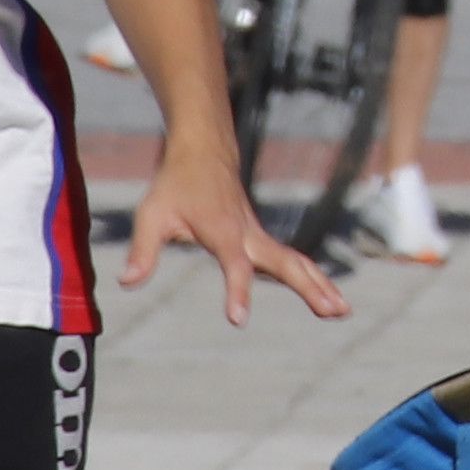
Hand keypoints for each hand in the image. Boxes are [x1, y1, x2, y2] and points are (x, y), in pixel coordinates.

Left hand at [120, 133, 344, 329]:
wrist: (204, 150)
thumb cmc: (176, 184)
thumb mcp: (152, 215)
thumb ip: (143, 250)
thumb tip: (127, 282)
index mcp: (222, 231)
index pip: (234, 265)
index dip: (237, 291)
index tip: (238, 319)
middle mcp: (247, 234)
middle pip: (284, 264)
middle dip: (308, 288)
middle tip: (332, 312)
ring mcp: (258, 236)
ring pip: (294, 263)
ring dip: (319, 285)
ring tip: (342, 312)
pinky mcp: (261, 239)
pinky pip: (291, 261)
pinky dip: (311, 277)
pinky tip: (327, 297)